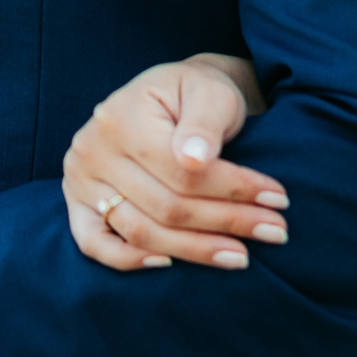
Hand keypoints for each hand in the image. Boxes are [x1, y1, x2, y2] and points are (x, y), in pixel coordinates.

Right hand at [63, 53, 289, 271]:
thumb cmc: (193, 92)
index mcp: (120, 116)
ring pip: (140, 231)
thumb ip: (204, 122)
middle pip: (166, 205)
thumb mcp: (208, 91)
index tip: (278, 200)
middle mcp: (91, 148)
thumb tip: (195, 158)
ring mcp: (80, 178)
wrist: (169, 95)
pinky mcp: (77, 202)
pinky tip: (170, 264)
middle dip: (227, 222)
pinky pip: (94, 244)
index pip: (183, 171)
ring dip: (195, 250)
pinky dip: (129, 261)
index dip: (234, 190)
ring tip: (243, 255)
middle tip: (276, 232)